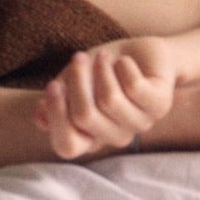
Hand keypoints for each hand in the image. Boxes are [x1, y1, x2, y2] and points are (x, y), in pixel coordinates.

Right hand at [35, 37, 178, 158]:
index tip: (54, 84)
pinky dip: (123, 66)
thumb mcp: (71, 81)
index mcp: (90, 134)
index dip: (56, 115)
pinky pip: (134, 87)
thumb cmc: (100, 70)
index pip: (67, 145)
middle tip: (79, 57)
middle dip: (77, 79)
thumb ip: (56, 100)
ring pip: (109, 100)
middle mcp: (114, 135)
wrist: (139, 53)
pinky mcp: (159, 106)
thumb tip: (39, 120)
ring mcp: (139, 123)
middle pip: (84, 116)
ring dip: (102, 68)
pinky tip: (125, 62)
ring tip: (104, 56)